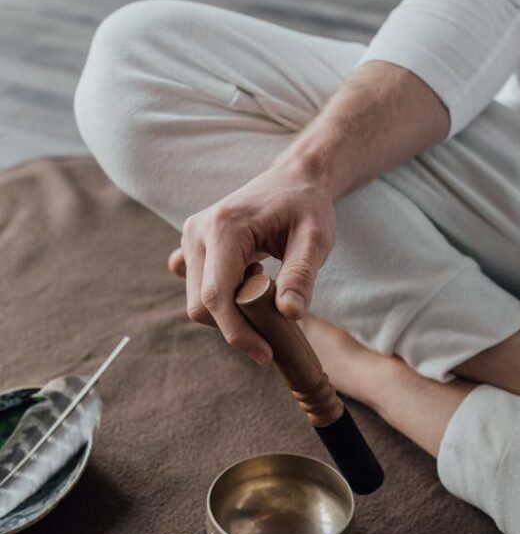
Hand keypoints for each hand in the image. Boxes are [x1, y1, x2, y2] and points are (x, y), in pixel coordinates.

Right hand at [167, 161, 335, 362]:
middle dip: (236, 327)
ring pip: (197, 301)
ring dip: (230, 313)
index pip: (217, 297)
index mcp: (224, 228)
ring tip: (265, 294)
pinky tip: (247, 284)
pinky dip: (221, 301)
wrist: (294, 179)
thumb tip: (290, 315)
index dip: (238, 332)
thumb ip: (301, 276)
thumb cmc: (307, 207)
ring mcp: (190, 238)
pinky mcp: (192, 246)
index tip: (266, 354)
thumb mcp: (316, 240)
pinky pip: (197, 288)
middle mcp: (197, 231)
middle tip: (274, 327)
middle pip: (201, 305)